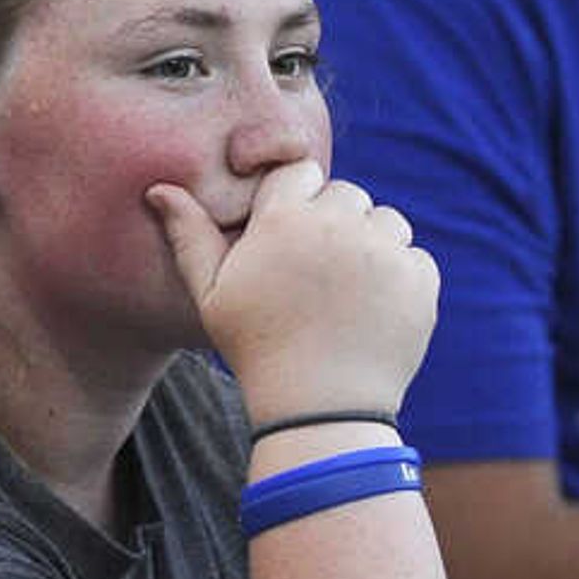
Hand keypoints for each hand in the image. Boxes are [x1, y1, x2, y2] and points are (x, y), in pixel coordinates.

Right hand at [148, 159, 432, 430]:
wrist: (318, 407)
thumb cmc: (254, 348)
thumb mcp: (210, 293)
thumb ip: (189, 235)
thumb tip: (159, 188)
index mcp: (281, 219)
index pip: (301, 171)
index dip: (297, 199)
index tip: (291, 235)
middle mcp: (336, 224)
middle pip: (346, 194)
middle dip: (335, 221)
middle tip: (318, 271)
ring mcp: (383, 250)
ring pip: (386, 221)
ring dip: (372, 244)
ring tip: (348, 290)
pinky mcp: (418, 279)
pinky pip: (415, 257)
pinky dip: (400, 278)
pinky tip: (373, 309)